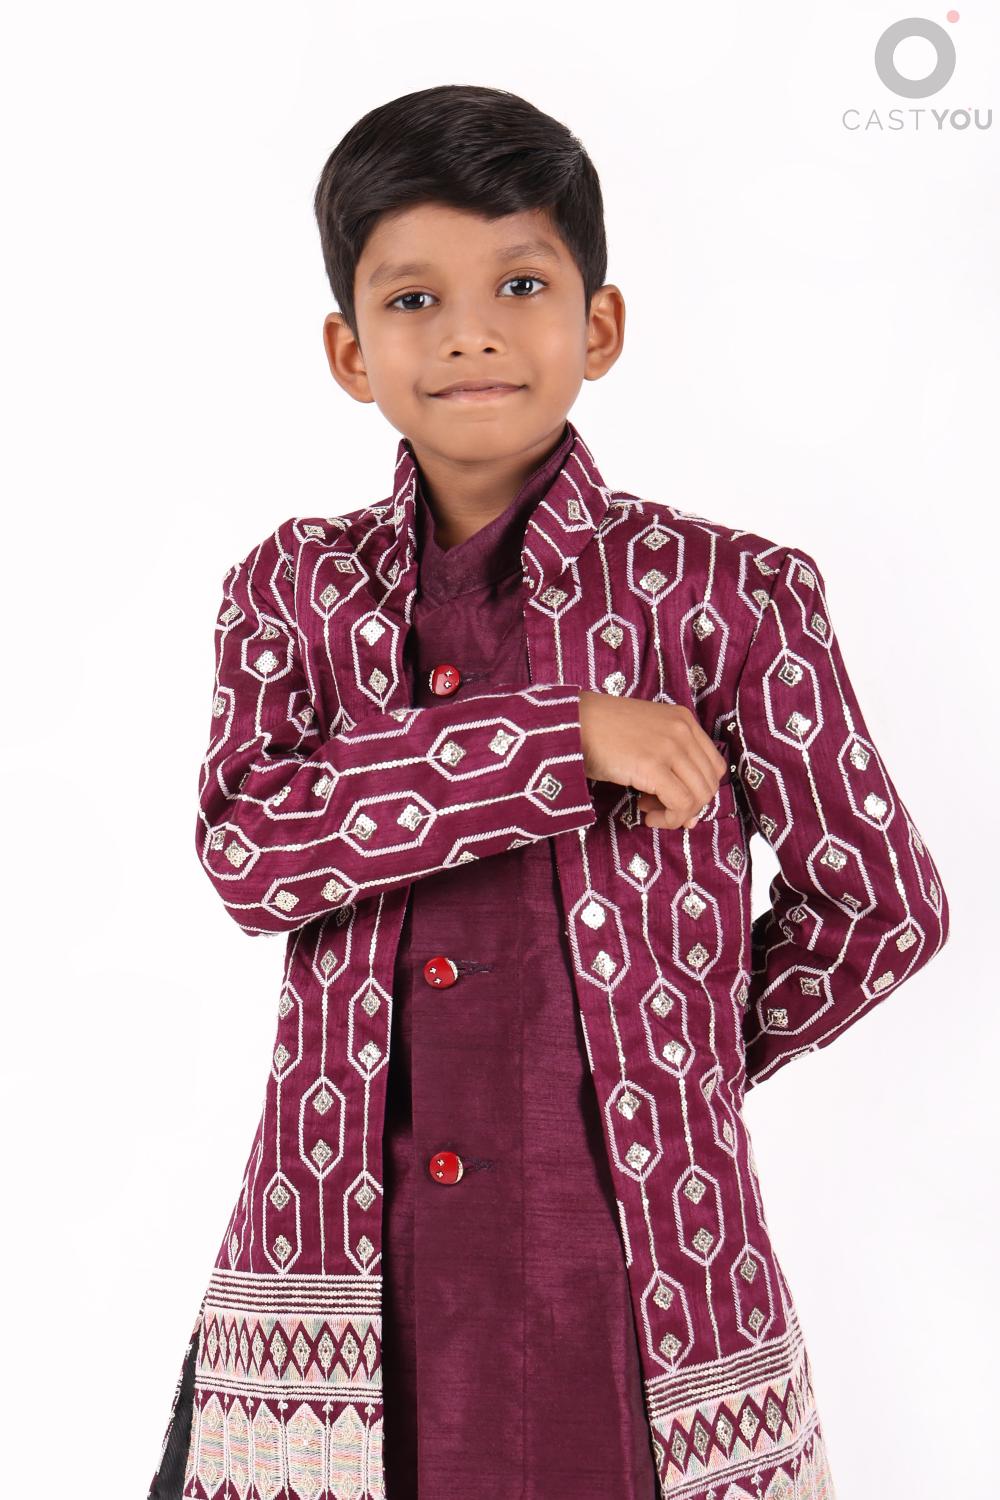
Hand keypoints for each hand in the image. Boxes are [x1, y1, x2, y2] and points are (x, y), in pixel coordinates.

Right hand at [577, 690, 727, 829]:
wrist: (571, 721)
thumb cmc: (600, 732)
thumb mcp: (645, 737)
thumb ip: (669, 763)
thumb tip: (689, 813)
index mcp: (684, 720)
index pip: (713, 766)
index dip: (700, 791)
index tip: (676, 802)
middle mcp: (683, 730)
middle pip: (709, 783)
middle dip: (690, 806)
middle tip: (660, 809)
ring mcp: (670, 747)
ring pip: (699, 796)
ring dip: (678, 815)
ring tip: (651, 812)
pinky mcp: (654, 765)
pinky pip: (680, 803)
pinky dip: (670, 818)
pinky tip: (648, 815)